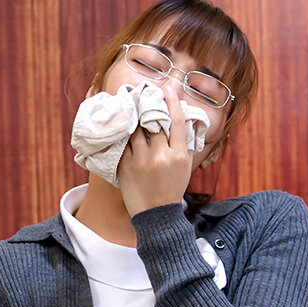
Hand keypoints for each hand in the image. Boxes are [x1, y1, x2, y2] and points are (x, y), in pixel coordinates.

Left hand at [118, 85, 193, 217]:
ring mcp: (142, 161)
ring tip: (131, 106)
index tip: (168, 88)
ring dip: (133, 116)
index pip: (177, 121)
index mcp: (179, 155)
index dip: (173, 101)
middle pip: (154, 120)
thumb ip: (183, 145)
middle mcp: (161, 156)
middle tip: (145, 93)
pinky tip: (122, 125)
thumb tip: (181, 120)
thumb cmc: (171, 190)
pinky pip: (123, 142)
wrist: (155, 216)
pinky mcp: (126, 166)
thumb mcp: (185, 168)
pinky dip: (123, 132)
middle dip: (149, 104)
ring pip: (136, 128)